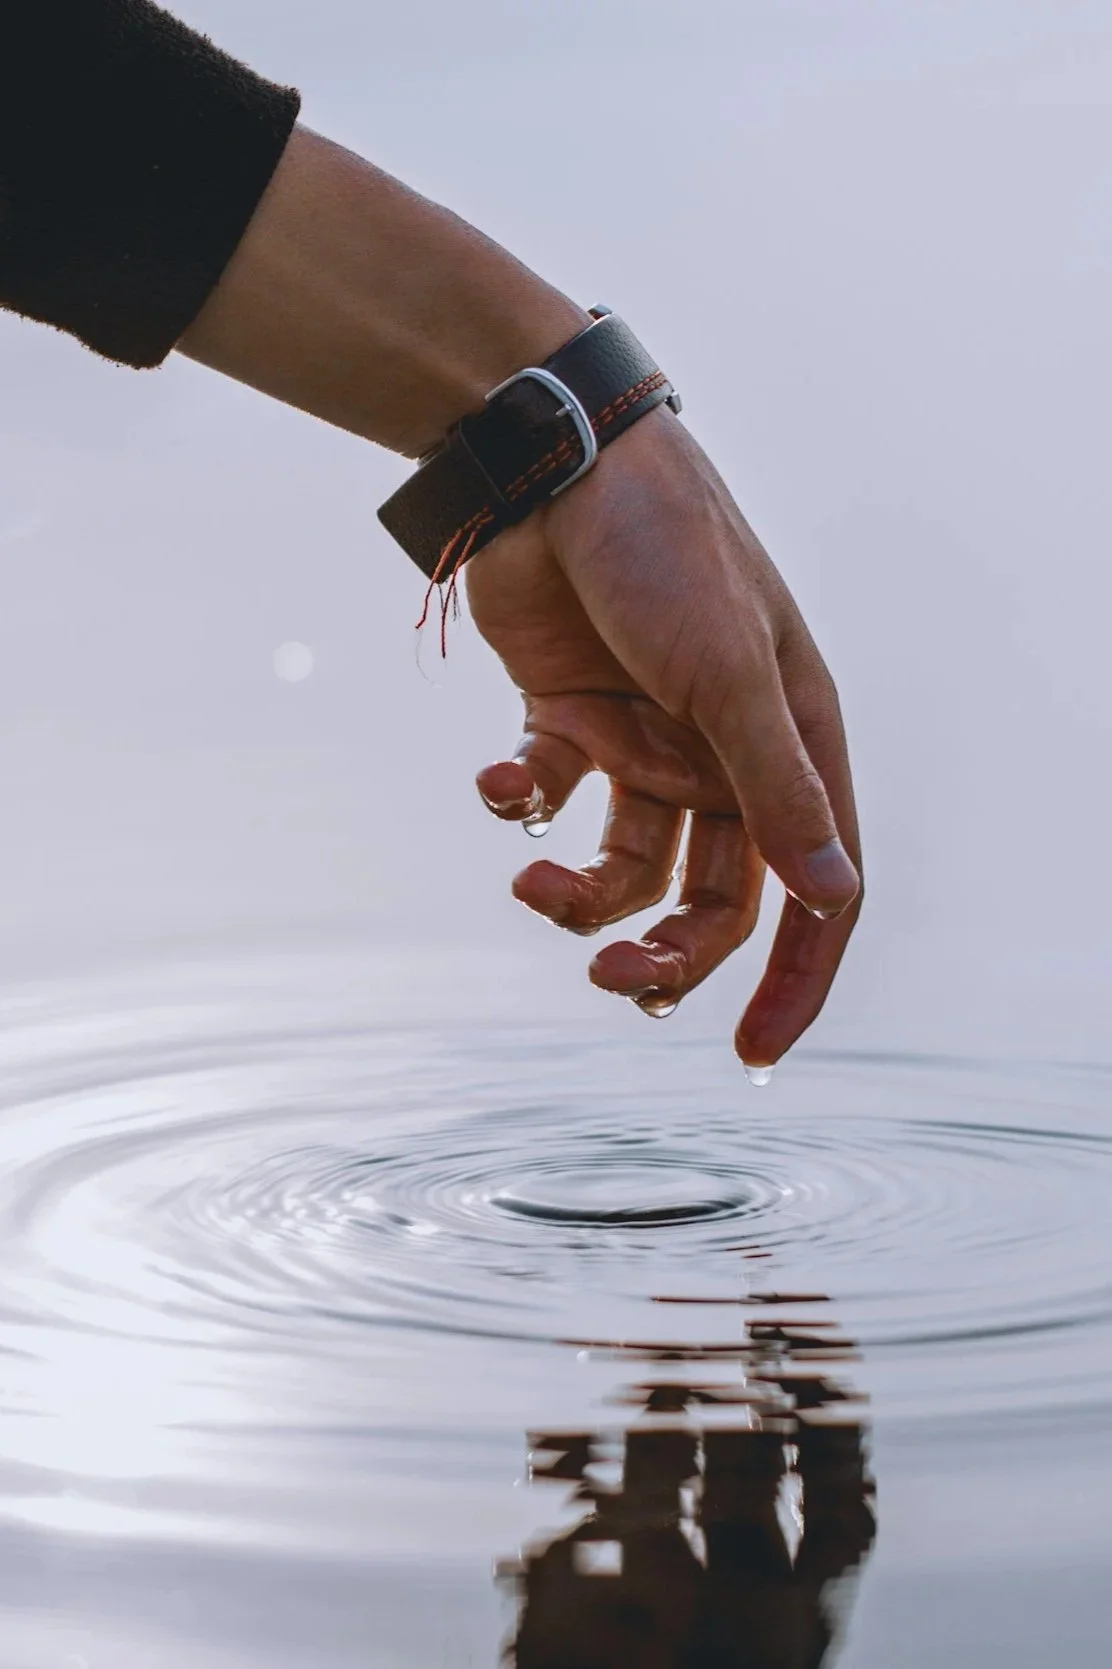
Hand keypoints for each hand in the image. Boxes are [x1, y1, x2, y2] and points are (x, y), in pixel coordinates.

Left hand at [468, 406, 860, 1068]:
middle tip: (614, 981)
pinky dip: (515, 804)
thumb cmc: (667, 550)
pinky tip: (495, 783)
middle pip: (712, 899)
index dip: (795, 978)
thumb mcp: (731, 673)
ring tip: (533, 883)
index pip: (817, 889)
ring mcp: (643, 739)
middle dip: (667, 954)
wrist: (555, 463)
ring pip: (626, 866)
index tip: (750, 1054)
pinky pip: (545, 796)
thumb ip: (776, 787)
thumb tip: (835, 895)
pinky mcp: (565, 718)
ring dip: (579, 898)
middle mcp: (723, 753)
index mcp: (791, 743)